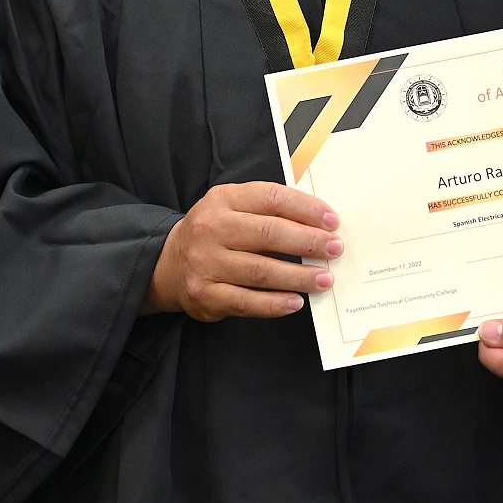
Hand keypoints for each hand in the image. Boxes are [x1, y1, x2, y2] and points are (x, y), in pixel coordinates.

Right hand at [144, 181, 340, 320]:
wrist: (169, 264)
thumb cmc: (214, 234)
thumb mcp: (233, 209)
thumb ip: (268, 210)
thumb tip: (318, 222)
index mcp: (223, 200)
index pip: (271, 198)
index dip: (306, 209)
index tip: (332, 221)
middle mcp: (211, 228)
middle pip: (268, 234)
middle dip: (308, 242)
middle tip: (334, 249)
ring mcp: (206, 263)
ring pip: (261, 271)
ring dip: (298, 276)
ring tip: (324, 279)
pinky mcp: (205, 294)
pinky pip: (247, 301)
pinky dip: (275, 303)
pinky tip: (296, 302)